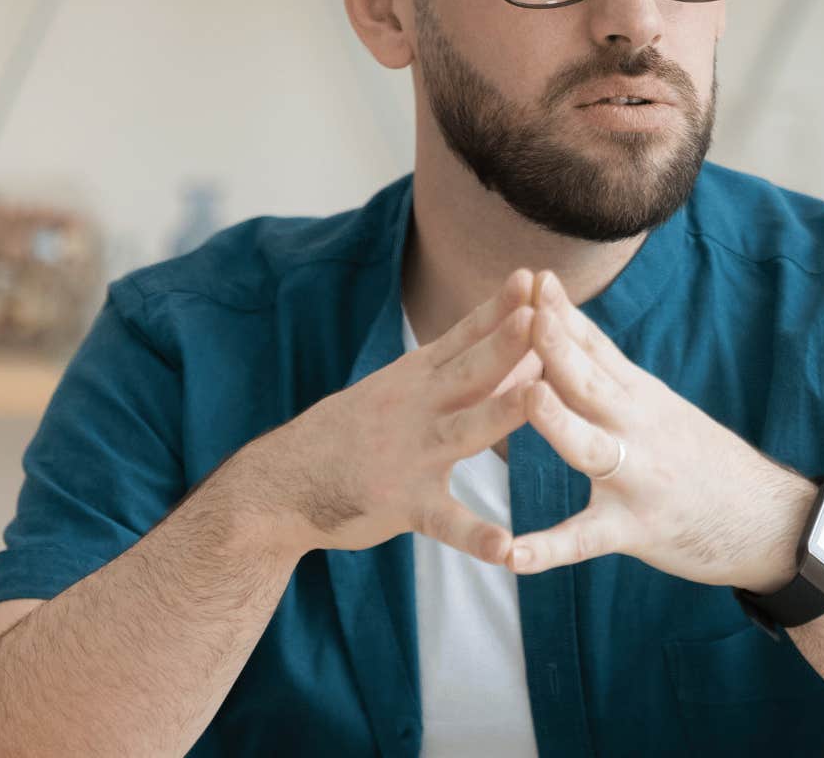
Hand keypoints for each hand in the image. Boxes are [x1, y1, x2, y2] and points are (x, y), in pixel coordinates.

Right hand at [229, 269, 543, 564]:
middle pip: (470, 370)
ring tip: (536, 398)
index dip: (498, 306)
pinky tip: (505, 547)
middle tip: (544, 315)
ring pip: (465, 431)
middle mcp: (415, 408)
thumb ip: (452, 368)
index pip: (463, 336)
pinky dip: (474, 536)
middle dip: (507, 342)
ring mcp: (409, 455)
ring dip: (501, 412)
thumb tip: (517, 347)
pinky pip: (445, 522)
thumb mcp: (398, 388)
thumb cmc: (351, 432)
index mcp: (415, 378)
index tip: (533, 277)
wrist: (279, 483)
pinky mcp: (402, 504)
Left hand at [507, 272, 815, 590]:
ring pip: (591, 447)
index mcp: (640, 397)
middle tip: (524, 311)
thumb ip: (611, 376)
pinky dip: (547, 550)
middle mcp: (639, 428)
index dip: (565, 314)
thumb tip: (566, 329)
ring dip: (559, 421)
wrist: (767, 519)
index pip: (598, 347)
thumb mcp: (660, 407)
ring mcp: (637, 478)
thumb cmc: (701, 459)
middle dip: (557, 345)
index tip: (534, 279)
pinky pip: (585, 541)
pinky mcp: (635, 529)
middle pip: (591, 381)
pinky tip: (512, 556)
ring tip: (528, 395)